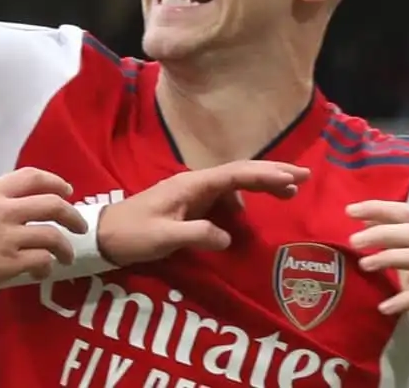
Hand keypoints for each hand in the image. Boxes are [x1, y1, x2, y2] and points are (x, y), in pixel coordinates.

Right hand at [0, 166, 86, 295]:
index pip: (32, 178)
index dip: (55, 182)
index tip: (66, 190)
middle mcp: (4, 212)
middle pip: (52, 205)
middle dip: (73, 214)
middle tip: (80, 224)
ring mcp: (7, 239)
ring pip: (52, 236)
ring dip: (66, 246)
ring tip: (68, 255)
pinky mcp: (6, 265)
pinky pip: (40, 261)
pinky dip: (47, 265)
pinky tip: (43, 270)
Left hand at [97, 161, 309, 264]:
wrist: (104, 235)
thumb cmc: (132, 233)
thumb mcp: (164, 236)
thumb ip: (197, 234)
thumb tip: (229, 235)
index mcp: (191, 185)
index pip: (236, 174)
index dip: (266, 175)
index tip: (293, 178)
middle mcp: (195, 183)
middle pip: (240, 172)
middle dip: (272, 172)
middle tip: (303, 177)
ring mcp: (192, 193)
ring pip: (234, 184)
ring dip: (260, 186)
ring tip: (287, 195)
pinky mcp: (189, 206)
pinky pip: (223, 199)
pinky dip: (242, 201)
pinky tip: (248, 216)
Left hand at [349, 200, 408, 366]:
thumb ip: (395, 254)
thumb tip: (364, 232)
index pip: (407, 216)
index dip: (380, 208)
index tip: (349, 210)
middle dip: (382, 231)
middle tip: (353, 240)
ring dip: (391, 257)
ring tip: (365, 265)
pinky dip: (406, 299)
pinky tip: (385, 307)